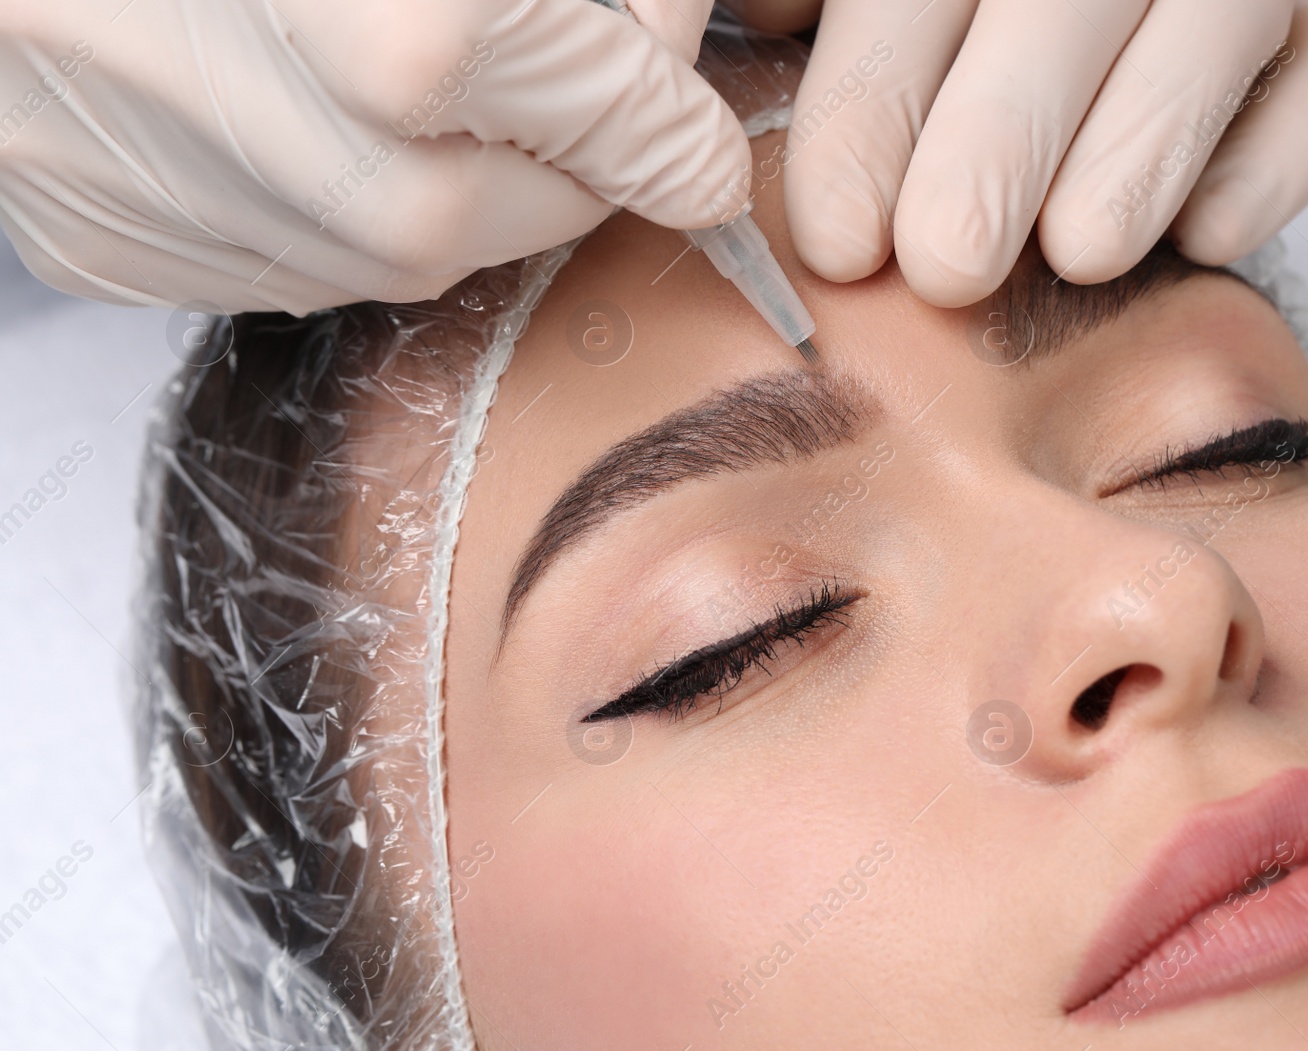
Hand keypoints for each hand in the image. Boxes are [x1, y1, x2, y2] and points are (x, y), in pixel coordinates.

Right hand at [0, 0, 745, 313]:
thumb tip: (660, 31)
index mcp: (417, 44)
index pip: (636, 123)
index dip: (683, 113)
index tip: (692, 116)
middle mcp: (327, 174)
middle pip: (536, 215)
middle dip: (573, 151)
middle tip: (558, 69)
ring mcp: (201, 223)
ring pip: (408, 253)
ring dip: (442, 174)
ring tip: (394, 67)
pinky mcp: (106, 243)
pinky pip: (278, 253)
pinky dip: (317, 195)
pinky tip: (276, 99)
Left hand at [735, 0, 1307, 306]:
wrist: (1121, 21)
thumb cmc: (897, 58)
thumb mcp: (807, 14)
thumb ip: (725, 13)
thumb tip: (647, 74)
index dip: (875, 97)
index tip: (840, 238)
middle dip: (1004, 126)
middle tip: (949, 263)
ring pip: (1221, 7)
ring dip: (1145, 135)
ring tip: (1078, 252)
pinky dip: (1283, 152)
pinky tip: (1202, 238)